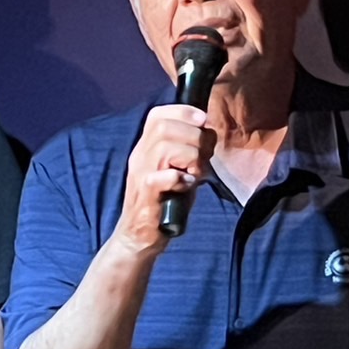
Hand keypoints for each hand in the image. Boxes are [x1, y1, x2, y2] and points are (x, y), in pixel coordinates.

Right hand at [115, 104, 214, 253]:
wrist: (139, 236)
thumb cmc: (164, 202)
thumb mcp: (177, 170)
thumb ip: (189, 151)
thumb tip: (209, 134)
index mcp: (146, 148)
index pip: (157, 116)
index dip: (182, 111)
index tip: (203, 119)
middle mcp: (140, 156)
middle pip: (164, 127)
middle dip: (194, 136)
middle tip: (205, 156)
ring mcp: (141, 174)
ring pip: (165, 148)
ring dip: (190, 157)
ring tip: (196, 173)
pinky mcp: (145, 194)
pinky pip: (163, 177)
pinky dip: (181, 178)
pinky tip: (187, 185)